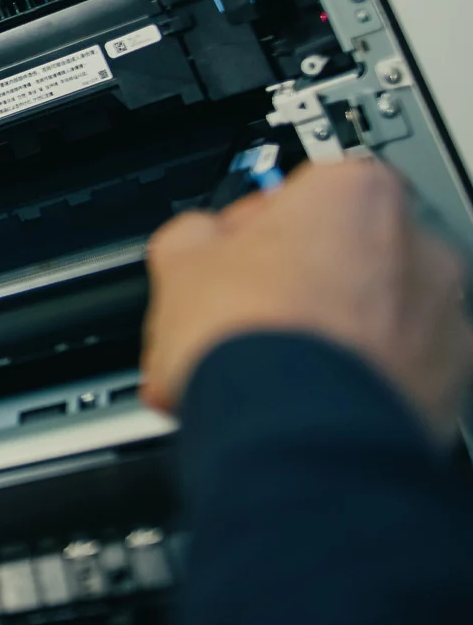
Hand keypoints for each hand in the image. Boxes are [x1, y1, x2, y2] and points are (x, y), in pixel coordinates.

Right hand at [142, 157, 472, 438]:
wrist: (289, 434)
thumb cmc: (250, 339)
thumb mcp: (179, 260)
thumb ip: (198, 234)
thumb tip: (197, 243)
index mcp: (357, 192)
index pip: (300, 189)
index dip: (256, 227)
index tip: (232, 254)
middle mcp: (419, 247)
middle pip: (346, 253)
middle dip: (298, 280)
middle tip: (246, 313)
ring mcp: (443, 320)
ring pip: (374, 315)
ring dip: (327, 333)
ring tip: (264, 370)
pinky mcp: (450, 386)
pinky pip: (394, 372)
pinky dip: (354, 384)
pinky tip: (297, 403)